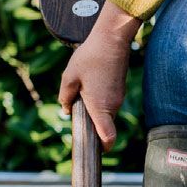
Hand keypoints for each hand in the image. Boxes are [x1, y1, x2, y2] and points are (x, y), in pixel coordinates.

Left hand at [58, 1, 140, 151]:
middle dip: (92, 125)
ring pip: (106, 113)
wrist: (111, 38)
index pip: (108, 138)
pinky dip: (101, 100)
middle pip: (104, 126)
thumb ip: (65, 97)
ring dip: (95, 110)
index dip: (103, 147)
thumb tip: (65, 110)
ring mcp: (119, 97)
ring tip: (83, 91)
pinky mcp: (120, 88)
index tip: (95, 149)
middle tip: (77, 112)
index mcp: (100, 107)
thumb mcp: (69, 77)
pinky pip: (110, 102)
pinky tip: (91, 83)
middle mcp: (113, 105)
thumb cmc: (89, 57)